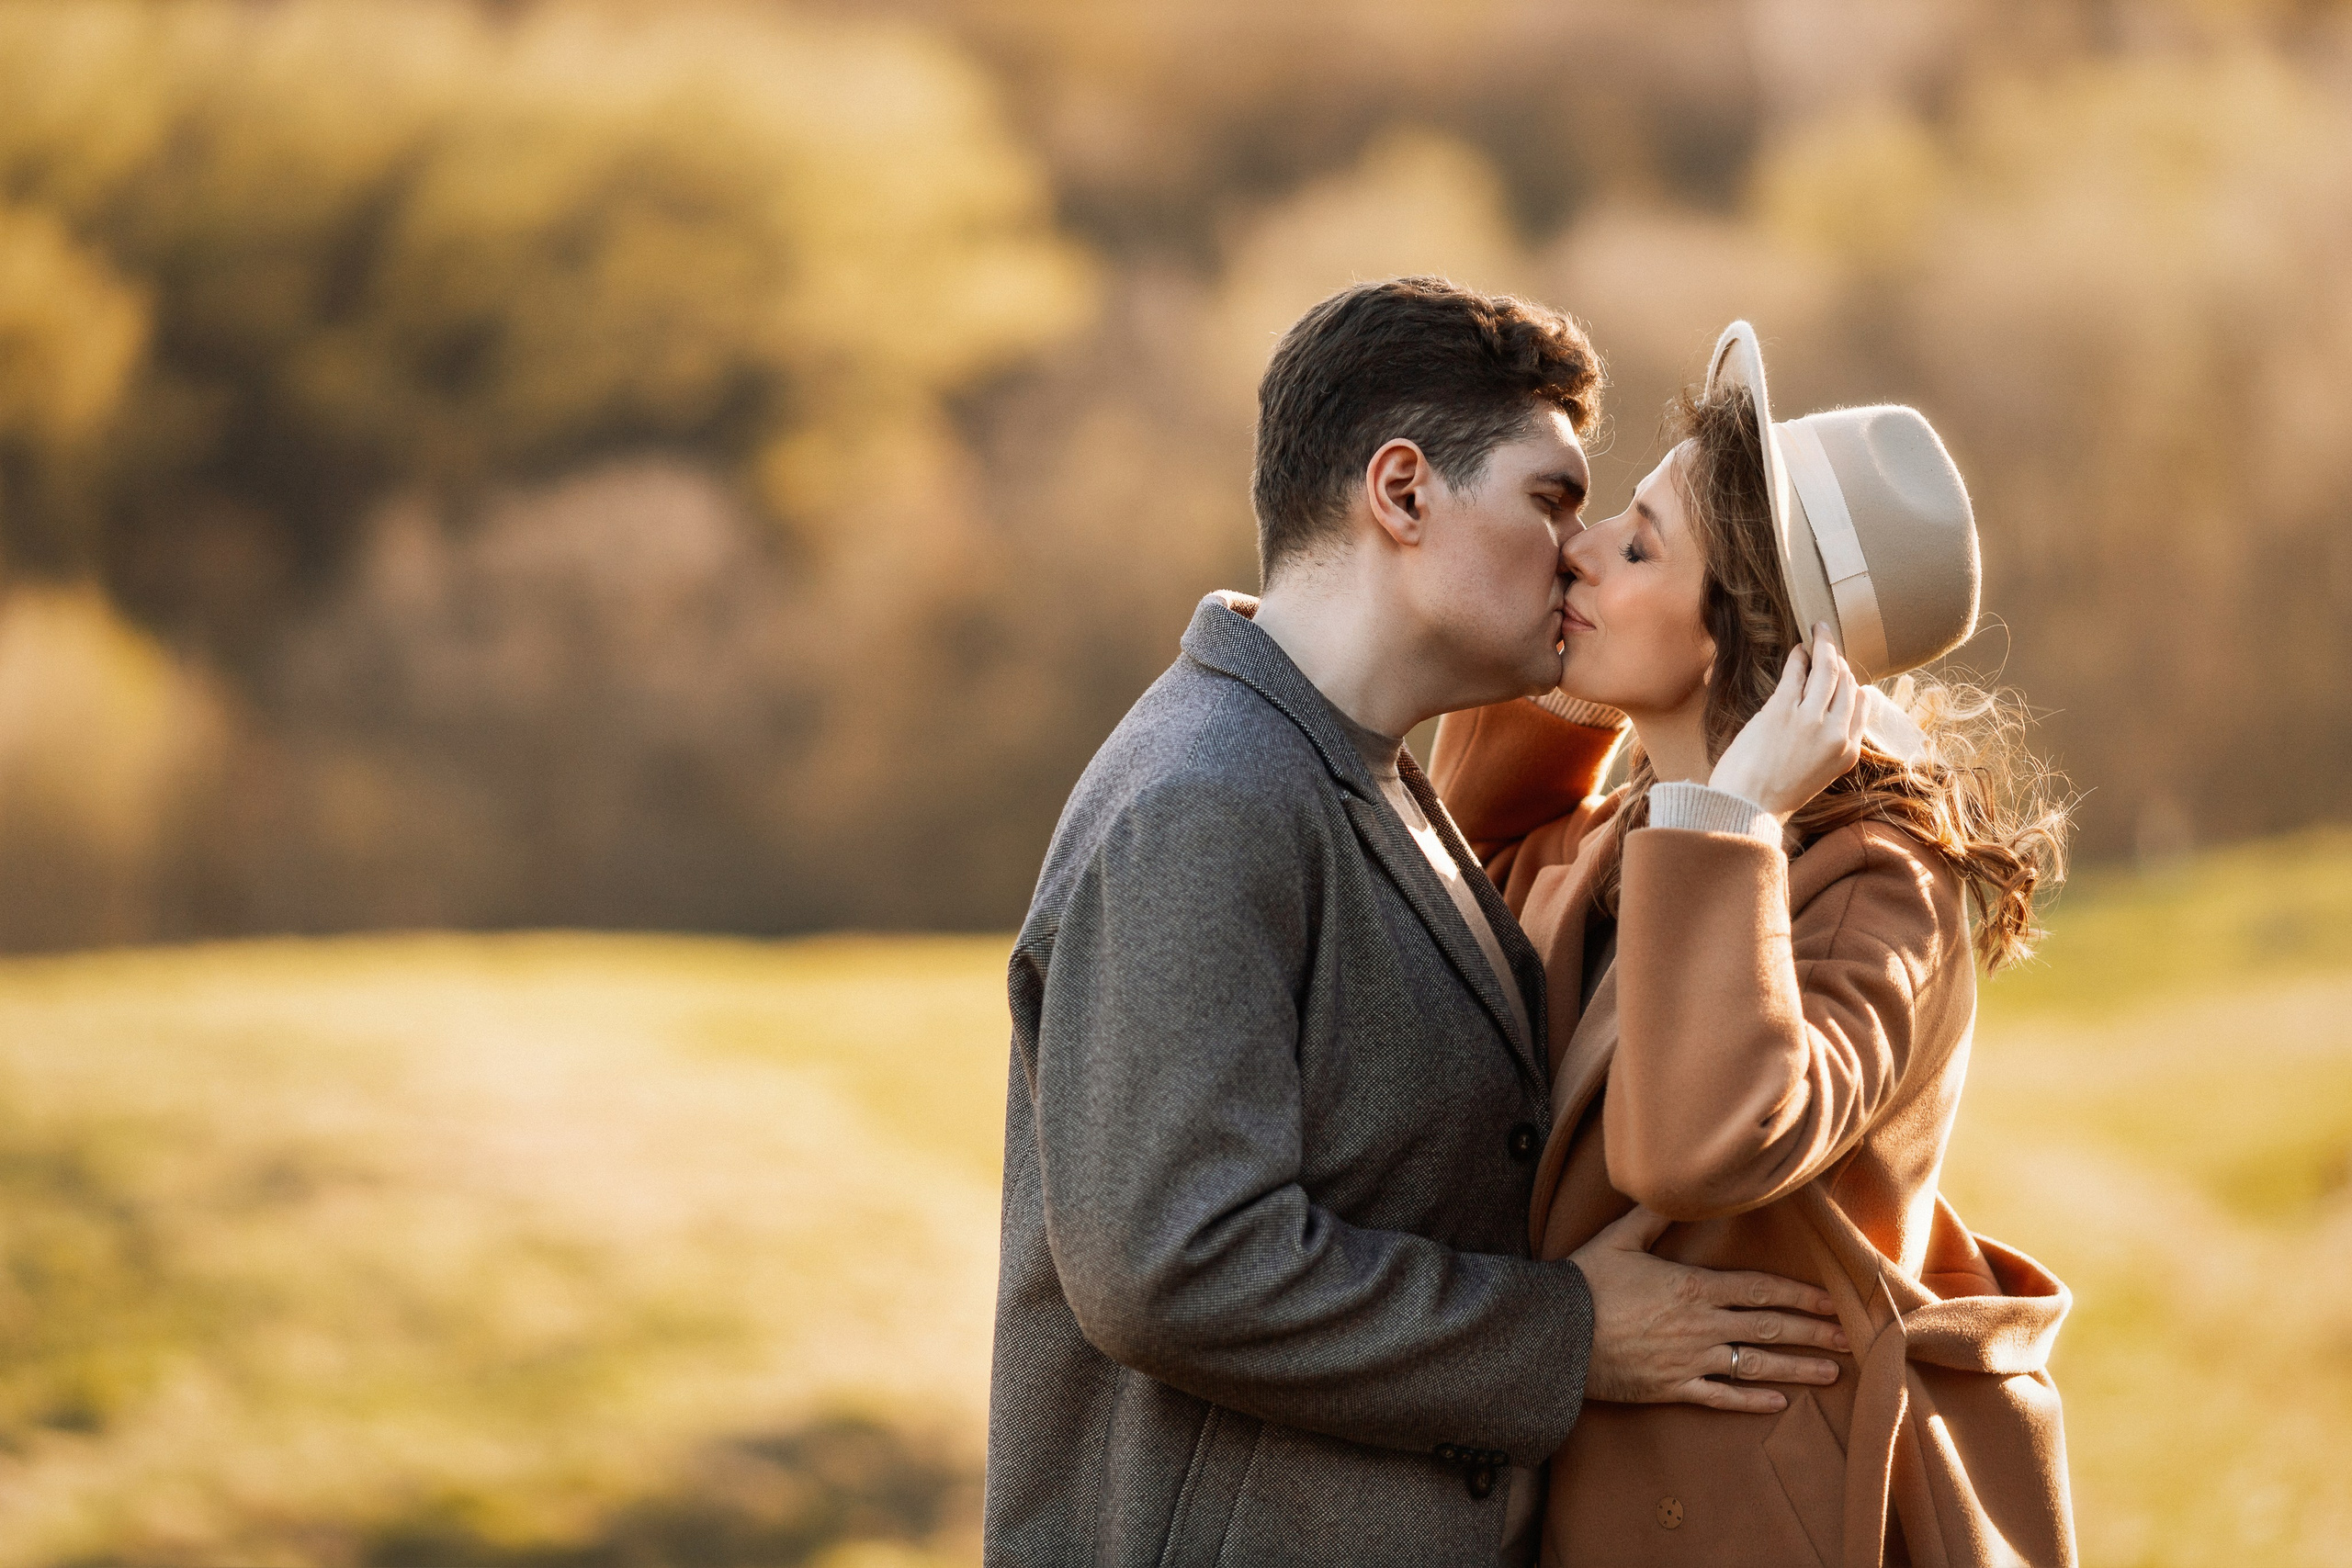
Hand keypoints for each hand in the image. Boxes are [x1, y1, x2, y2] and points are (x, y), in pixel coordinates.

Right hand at [1571, 1206, 1846, 1413]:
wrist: (1554, 1336)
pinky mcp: (1672, 1389)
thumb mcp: (1618, 1240)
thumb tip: (1678, 1188)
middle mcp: (1701, 1326)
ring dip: (1796, 1368)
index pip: (1760, 1289)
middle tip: (1851, 1338)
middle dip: (1813, 1331)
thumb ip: (1653, 1217)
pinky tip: (1777, 1403)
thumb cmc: (1584, 1283)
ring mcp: (1689, 1361)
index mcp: (1693, 1287)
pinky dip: (1751, 1401)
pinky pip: (1720, 1397)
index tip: (1832, 1300)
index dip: (1800, 1295)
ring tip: (1830, 1372)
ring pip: (1755, 1366)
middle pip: (1769, 1328)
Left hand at [1706, 624, 1865, 819]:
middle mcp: (1835, 734)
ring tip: (1819, 632)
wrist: (1744, 807)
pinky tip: (1798, 649)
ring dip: (1824, 646)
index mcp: (1847, 753)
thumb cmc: (1772, 795)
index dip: (1854, 684)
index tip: (1845, 671)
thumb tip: (1826, 717)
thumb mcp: (1815, 775)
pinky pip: (1797, 673)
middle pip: (1847, 684)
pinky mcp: (1782, 710)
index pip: (1863, 707)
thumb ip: (1826, 746)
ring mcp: (1810, 720)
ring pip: (1827, 671)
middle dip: (1840, 659)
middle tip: (1830, 642)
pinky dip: (1799, 656)